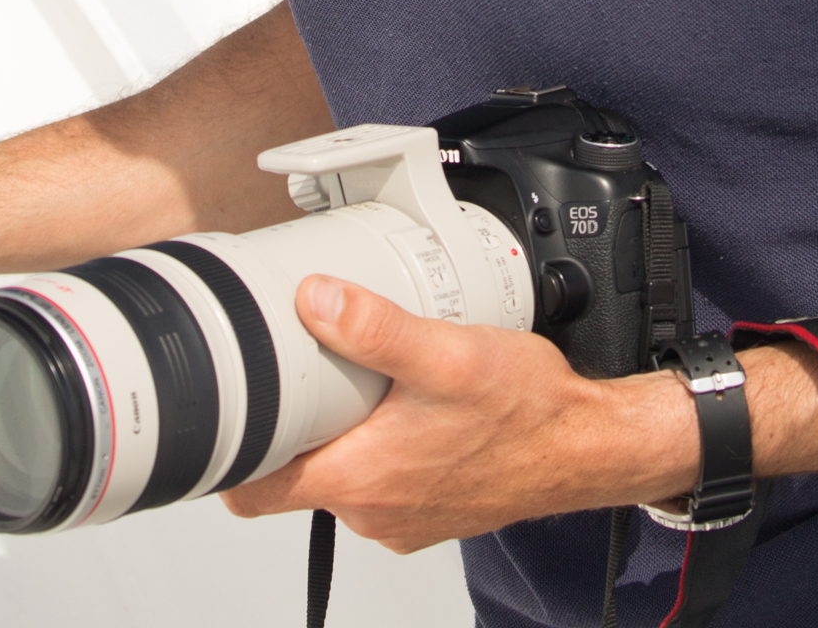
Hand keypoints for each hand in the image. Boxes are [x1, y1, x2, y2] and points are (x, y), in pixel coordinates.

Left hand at [219, 277, 697, 551]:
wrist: (589, 447)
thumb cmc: (529, 412)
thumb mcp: (448, 353)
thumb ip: (376, 328)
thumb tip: (314, 300)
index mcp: (361, 479)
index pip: (253, 492)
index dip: (228, 453)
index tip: (229, 410)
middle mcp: (372, 511)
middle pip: (292, 477)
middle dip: (292, 428)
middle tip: (303, 374)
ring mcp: (400, 517)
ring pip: (339, 477)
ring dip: (341, 435)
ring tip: (359, 384)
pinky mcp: (427, 509)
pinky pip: (381, 481)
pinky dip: (380, 447)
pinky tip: (403, 408)